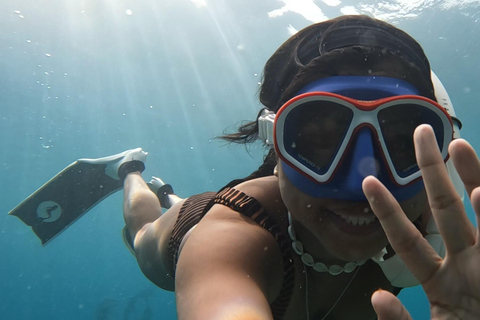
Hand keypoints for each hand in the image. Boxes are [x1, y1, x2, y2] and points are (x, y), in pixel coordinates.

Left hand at [363, 124, 479, 319]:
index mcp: (441, 282)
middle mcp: (467, 266)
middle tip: (421, 133)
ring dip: (473, 180)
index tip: (368, 181)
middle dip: (434, 172)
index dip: (388, 211)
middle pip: (447, 210)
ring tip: (458, 147)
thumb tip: (376, 296)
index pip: (408, 239)